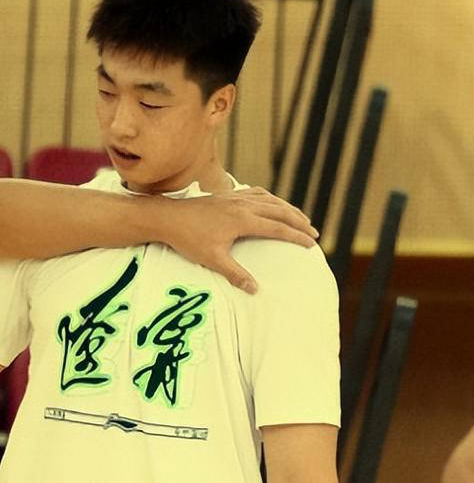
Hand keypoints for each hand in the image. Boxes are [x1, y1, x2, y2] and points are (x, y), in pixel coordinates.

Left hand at [164, 187, 317, 292]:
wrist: (168, 217)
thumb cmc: (188, 240)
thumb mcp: (212, 259)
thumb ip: (235, 274)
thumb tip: (254, 289)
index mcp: (243, 220)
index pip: (278, 228)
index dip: (297, 236)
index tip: (311, 244)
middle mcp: (243, 205)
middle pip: (280, 212)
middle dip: (299, 222)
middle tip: (314, 233)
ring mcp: (235, 197)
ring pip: (270, 200)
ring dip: (288, 209)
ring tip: (300, 218)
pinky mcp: (227, 195)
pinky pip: (256, 193)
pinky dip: (270, 199)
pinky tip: (272, 203)